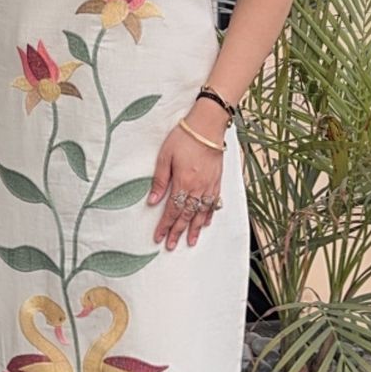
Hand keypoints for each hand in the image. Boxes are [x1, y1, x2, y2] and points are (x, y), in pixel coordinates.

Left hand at [147, 126, 222, 249]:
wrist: (208, 126)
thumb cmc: (184, 137)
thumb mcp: (165, 156)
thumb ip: (160, 180)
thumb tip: (153, 201)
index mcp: (183, 182)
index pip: (172, 210)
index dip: (165, 225)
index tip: (159, 238)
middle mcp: (197, 188)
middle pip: (186, 215)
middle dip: (177, 232)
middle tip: (171, 246)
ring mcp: (209, 185)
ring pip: (201, 212)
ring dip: (195, 229)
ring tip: (190, 242)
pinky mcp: (217, 180)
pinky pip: (214, 203)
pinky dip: (209, 215)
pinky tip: (206, 223)